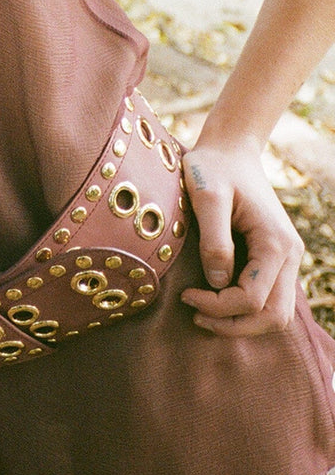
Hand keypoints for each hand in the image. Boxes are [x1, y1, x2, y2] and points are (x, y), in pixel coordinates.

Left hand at [180, 138, 304, 336]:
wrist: (230, 150)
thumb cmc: (214, 167)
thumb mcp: (207, 196)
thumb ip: (214, 240)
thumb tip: (216, 282)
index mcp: (275, 242)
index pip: (253, 299)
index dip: (218, 307)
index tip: (185, 294)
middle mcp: (290, 255)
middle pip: (273, 317)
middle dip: (233, 324)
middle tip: (194, 315)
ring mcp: (286, 259)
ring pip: (275, 313)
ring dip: (241, 322)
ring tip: (202, 313)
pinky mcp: (275, 259)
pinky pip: (269, 298)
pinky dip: (245, 309)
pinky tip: (215, 301)